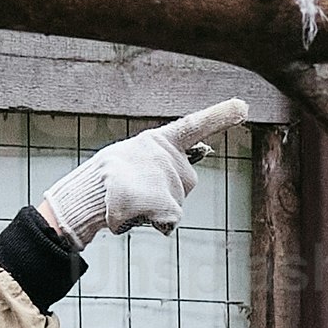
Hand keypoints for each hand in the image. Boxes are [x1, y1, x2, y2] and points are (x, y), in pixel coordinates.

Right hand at [35, 100, 256, 245]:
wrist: (84, 197)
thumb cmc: (111, 181)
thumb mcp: (136, 160)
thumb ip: (164, 162)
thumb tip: (191, 166)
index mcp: (158, 140)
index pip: (193, 125)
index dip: (219, 115)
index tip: (243, 106)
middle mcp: (165, 155)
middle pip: (187, 181)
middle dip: (170, 190)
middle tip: (137, 190)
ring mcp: (163, 178)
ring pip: (177, 201)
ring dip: (157, 206)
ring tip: (130, 199)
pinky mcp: (162, 203)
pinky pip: (172, 218)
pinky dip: (158, 221)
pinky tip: (134, 214)